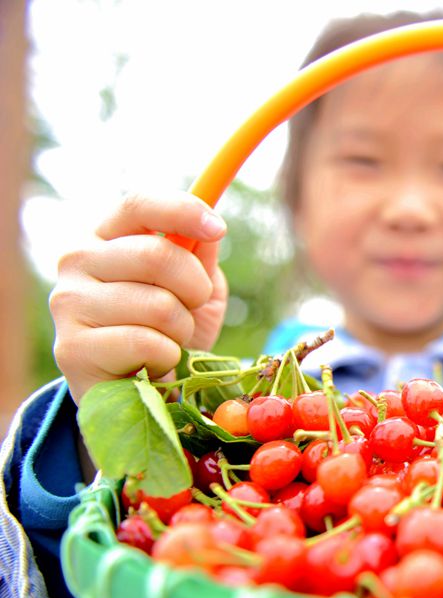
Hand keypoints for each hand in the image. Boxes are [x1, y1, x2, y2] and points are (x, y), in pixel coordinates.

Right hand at [50, 193, 228, 404]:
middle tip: (190, 308)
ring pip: (158, 305)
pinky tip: (149, 364)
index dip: (182, 211)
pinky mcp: (71, 348)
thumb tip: (210, 224)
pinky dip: (166, 356)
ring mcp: (68, 303)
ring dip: (181, 329)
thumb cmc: (167, 330)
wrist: (141, 390)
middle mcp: (77, 260)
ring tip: (166, 340)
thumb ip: (199, 254)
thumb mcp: (194, 287)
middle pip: (157, 255)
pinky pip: (146, 343)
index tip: (218, 229)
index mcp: (106, 235)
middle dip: (195, 288)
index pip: (138, 205)